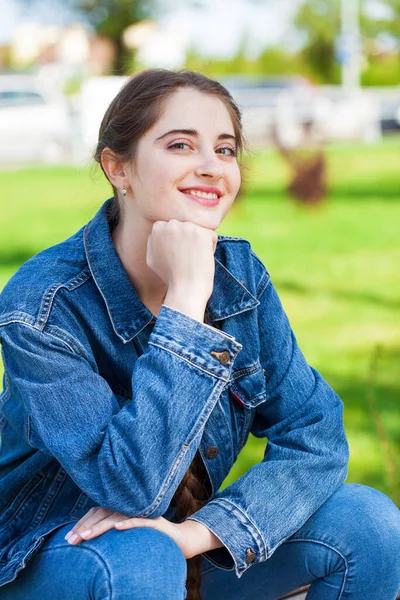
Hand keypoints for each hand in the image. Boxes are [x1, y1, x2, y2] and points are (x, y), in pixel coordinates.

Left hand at [64, 507, 222, 558]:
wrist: (181, 541)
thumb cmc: (151, 539)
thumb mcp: (128, 537)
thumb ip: (113, 532)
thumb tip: (88, 540)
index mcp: (122, 511)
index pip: (97, 513)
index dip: (82, 523)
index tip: (68, 537)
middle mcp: (130, 508)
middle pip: (103, 513)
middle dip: (85, 527)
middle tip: (70, 541)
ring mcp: (142, 513)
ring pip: (117, 516)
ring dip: (100, 526)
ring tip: (86, 537)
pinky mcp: (154, 520)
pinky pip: (139, 519)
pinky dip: (127, 522)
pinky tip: (116, 528)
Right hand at [146, 220, 217, 320]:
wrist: (185, 289)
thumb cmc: (170, 277)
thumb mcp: (152, 259)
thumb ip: (153, 242)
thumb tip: (158, 231)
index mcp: (157, 228)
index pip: (174, 228)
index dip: (178, 243)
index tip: (177, 257)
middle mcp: (171, 224)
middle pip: (187, 228)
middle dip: (189, 241)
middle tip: (186, 260)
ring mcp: (187, 227)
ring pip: (199, 231)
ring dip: (200, 244)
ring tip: (194, 260)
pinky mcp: (202, 233)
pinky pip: (211, 236)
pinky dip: (210, 248)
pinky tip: (202, 260)